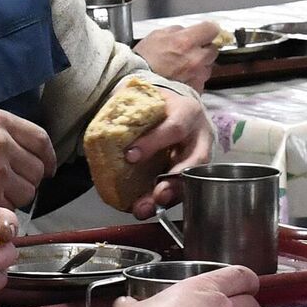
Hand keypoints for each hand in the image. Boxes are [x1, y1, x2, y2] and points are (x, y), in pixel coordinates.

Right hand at [0, 107, 58, 208]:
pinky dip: (2, 209)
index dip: (49, 158)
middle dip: (28, 180)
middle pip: (37, 169)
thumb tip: (33, 151)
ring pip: (28, 191)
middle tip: (11, 184)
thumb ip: (3, 132)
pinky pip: (11, 207)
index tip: (48, 169)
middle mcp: (0, 142)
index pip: (40, 140)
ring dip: (16, 196)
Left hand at [128, 90, 214, 217]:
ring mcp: (202, 156)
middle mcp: (200, 136)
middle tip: (156, 195)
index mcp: (187, 113)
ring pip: (194, 180)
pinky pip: (185, 189)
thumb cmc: (160, 104)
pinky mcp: (196, 172)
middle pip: (195, 161)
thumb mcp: (148, 97)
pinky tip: (148, 208)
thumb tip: (103, 124)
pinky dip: (167, 201)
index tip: (130, 156)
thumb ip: (129, 106)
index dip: (153, 143)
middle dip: (174, 180)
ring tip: (146, 209)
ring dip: (170, 197)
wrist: (181, 107)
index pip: (174, 128)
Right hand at [135, 22, 220, 91]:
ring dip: (200, 65)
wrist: (138, 88)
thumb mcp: (156, 36)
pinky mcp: (197, 90)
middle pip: (213, 49)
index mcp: (185, 42)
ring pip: (208, 66)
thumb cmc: (142, 62)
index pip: (211, 29)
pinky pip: (201, 80)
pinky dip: (194, 79)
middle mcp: (196, 58)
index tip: (205, 32)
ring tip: (182, 67)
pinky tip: (181, 78)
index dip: (208, 30)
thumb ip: (175, 31)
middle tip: (190, 52)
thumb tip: (187, 30)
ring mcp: (198, 76)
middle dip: (203, 49)